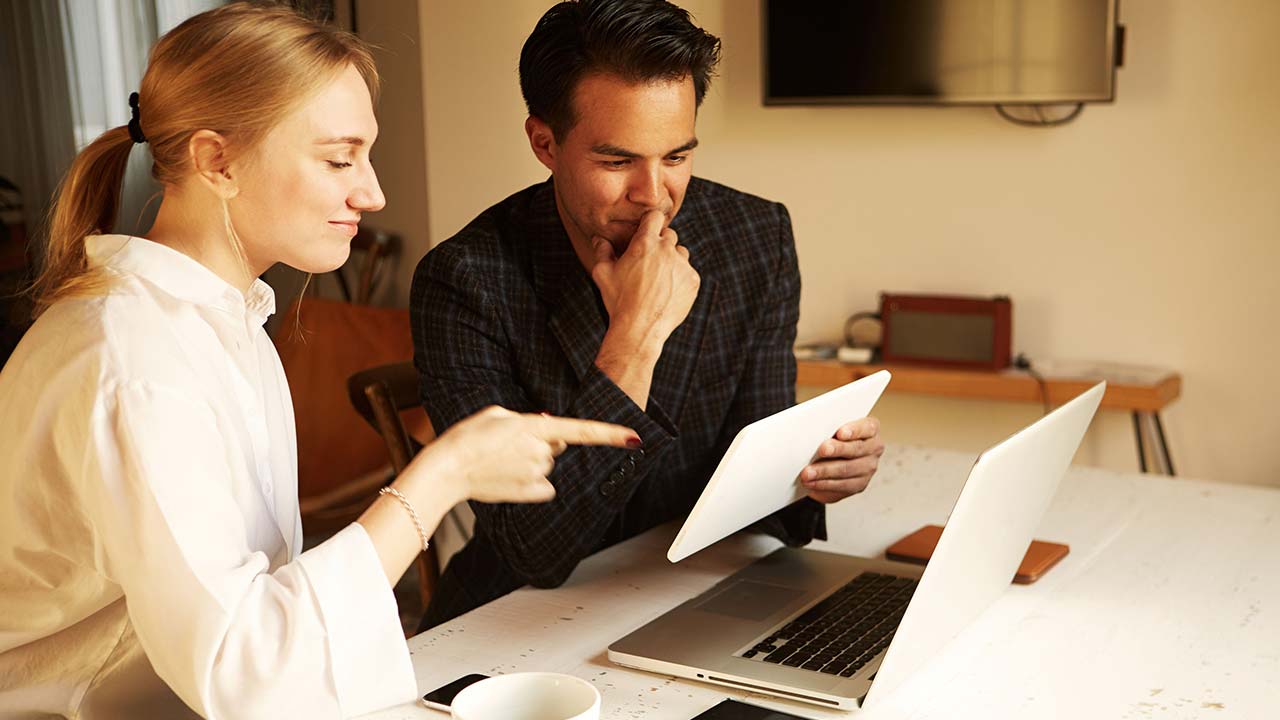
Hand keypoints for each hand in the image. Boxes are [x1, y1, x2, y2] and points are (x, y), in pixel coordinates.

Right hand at [405, 406, 639, 504]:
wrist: (448, 469)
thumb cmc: (469, 437)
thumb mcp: (498, 414)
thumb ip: (529, 420)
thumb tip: (550, 429)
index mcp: (534, 427)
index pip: (582, 431)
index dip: (610, 435)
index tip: (635, 438)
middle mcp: (541, 451)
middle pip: (557, 446)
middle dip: (541, 443)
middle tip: (509, 444)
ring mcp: (537, 474)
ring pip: (546, 465)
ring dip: (531, 461)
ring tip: (501, 460)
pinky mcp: (531, 493)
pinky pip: (543, 486)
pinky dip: (531, 482)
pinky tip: (508, 478)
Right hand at [590, 209, 699, 351]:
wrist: (639, 329)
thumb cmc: (618, 300)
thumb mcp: (603, 274)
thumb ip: (602, 251)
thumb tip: (599, 238)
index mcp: (645, 243)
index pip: (655, 216)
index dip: (650, 222)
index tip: (646, 231)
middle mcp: (667, 250)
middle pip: (669, 234)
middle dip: (660, 244)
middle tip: (649, 262)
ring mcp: (682, 266)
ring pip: (681, 253)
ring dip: (672, 260)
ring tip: (658, 278)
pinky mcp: (693, 281)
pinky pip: (688, 272)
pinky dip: (680, 278)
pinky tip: (666, 291)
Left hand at [799, 417, 884, 503]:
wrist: (830, 458)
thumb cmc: (831, 436)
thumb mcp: (831, 427)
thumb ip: (828, 426)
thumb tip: (811, 429)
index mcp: (870, 428)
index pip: (868, 427)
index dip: (854, 430)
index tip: (840, 433)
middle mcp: (873, 448)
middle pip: (856, 449)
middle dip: (837, 450)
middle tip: (822, 450)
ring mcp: (868, 468)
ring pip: (847, 470)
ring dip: (825, 471)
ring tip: (807, 473)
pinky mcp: (859, 484)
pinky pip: (841, 486)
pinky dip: (823, 484)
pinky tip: (811, 482)